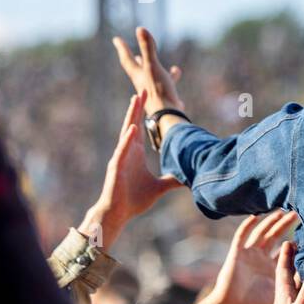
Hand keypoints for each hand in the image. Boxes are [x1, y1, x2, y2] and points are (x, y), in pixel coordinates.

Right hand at [80, 91, 181, 245]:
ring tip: (135, 99)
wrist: (119, 214)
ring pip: (126, 133)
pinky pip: (122, 151)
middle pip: (132, 124)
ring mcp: (120, 158)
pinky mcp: (116, 168)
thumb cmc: (134, 200)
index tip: (150, 98)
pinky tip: (132, 129)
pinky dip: (127, 140)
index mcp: (136, 154)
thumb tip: (187, 178)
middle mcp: (127, 152)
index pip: (141, 130)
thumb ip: (171, 180)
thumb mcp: (159, 188)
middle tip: (143, 89)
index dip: (144, 114)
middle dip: (138, 107)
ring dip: (130, 116)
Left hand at [112, 26, 183, 115]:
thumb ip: (148, 48)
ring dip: (152, 66)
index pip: (127, 58)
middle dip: (134, 59)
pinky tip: (175, 73)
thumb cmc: (159, 91)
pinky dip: (169, 76)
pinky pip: (165, 83)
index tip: (116, 39)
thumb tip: (140, 29)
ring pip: (152, 75)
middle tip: (128, 52)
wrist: (168, 114)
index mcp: (138, 75)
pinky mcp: (164, 96)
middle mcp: (143, 82)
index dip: (122, 48)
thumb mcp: (153, 66)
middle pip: (136, 68)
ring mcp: (153, 90)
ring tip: (150, 59)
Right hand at [213, 210, 301, 303]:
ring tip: (281, 212)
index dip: (294, 241)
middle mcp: (260, 257)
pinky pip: (241, 236)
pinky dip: (247, 226)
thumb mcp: (279, 290)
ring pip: (261, 232)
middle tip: (297, 214)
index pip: (285, 250)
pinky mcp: (236, 253)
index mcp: (271, 266)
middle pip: (274, 236)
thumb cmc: (254, 303)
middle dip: (285, 225)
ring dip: (270, 222)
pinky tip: (255, 217)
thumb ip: (294, 282)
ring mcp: (248, 254)